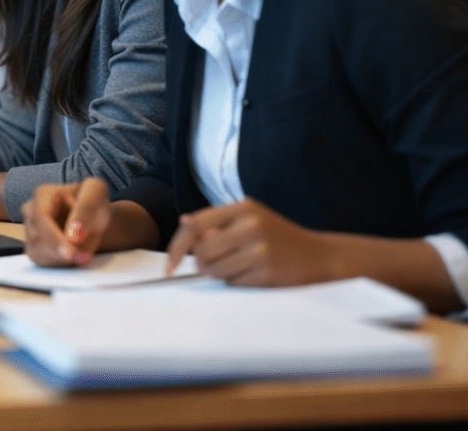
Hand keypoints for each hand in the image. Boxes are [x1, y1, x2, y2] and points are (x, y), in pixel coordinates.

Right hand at [22, 178, 110, 266]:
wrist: (93, 216)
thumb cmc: (93, 202)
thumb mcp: (97, 194)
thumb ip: (87, 209)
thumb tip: (73, 233)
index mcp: (43, 193)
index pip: (41, 217)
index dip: (54, 237)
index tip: (71, 252)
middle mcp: (30, 211)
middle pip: (37, 238)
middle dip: (60, 252)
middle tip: (84, 259)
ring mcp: (29, 230)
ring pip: (37, 253)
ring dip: (61, 259)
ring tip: (84, 254)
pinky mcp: (34, 247)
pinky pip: (42, 262)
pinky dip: (59, 264)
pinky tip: (74, 257)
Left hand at [165, 198, 338, 285]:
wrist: (321, 256)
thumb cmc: (278, 238)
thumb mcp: (251, 219)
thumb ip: (219, 223)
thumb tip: (184, 226)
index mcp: (242, 208)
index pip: (193, 225)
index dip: (177, 246)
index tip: (170, 265)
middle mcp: (251, 225)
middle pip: (202, 252)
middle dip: (204, 264)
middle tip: (220, 265)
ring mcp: (260, 249)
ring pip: (216, 270)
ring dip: (222, 274)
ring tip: (243, 267)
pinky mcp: (268, 272)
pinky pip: (234, 283)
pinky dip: (238, 283)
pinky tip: (255, 275)